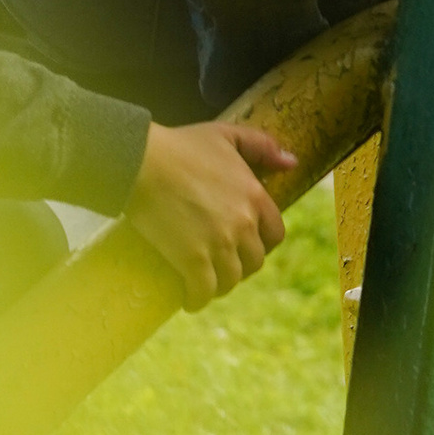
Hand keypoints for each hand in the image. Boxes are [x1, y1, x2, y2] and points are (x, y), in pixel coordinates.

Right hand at [127, 119, 296, 308]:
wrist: (142, 161)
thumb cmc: (180, 146)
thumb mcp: (225, 135)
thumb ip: (261, 146)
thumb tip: (291, 163)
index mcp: (254, 196)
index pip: (275, 234)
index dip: (262, 243)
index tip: (245, 244)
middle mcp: (243, 224)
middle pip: (254, 262)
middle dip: (240, 265)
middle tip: (221, 264)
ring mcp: (219, 244)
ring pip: (231, 280)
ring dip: (219, 284)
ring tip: (204, 282)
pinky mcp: (192, 260)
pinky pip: (203, 292)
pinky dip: (197, 299)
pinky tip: (189, 299)